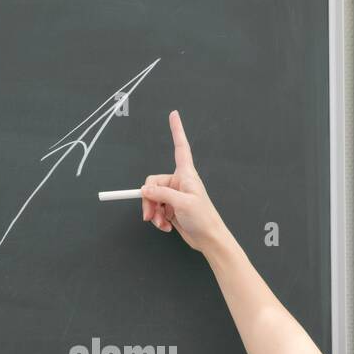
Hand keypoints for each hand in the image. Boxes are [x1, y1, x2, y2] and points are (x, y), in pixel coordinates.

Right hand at [140, 110, 230, 257]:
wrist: (209, 239)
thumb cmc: (203, 218)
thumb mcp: (182, 203)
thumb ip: (161, 194)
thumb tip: (144, 190)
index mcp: (186, 174)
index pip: (180, 146)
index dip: (176, 130)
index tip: (173, 114)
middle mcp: (179, 182)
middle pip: (153, 183)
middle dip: (149, 199)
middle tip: (149, 215)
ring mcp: (174, 196)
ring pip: (152, 198)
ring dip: (153, 212)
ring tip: (160, 223)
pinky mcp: (171, 209)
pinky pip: (156, 209)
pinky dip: (157, 219)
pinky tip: (165, 226)